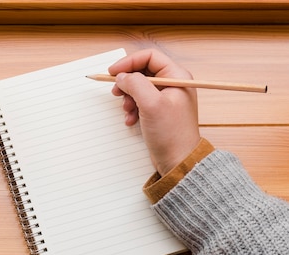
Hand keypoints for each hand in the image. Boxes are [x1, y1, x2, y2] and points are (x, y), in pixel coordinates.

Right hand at [108, 49, 200, 175]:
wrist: (178, 160)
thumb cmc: (171, 133)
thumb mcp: (151, 104)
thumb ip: (134, 84)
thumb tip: (122, 76)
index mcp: (177, 77)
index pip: (149, 57)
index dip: (128, 62)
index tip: (113, 72)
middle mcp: (172, 84)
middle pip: (142, 71)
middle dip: (127, 82)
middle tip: (116, 92)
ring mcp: (165, 98)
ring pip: (138, 87)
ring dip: (128, 97)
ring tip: (127, 109)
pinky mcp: (158, 111)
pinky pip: (139, 102)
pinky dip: (132, 109)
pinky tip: (130, 119)